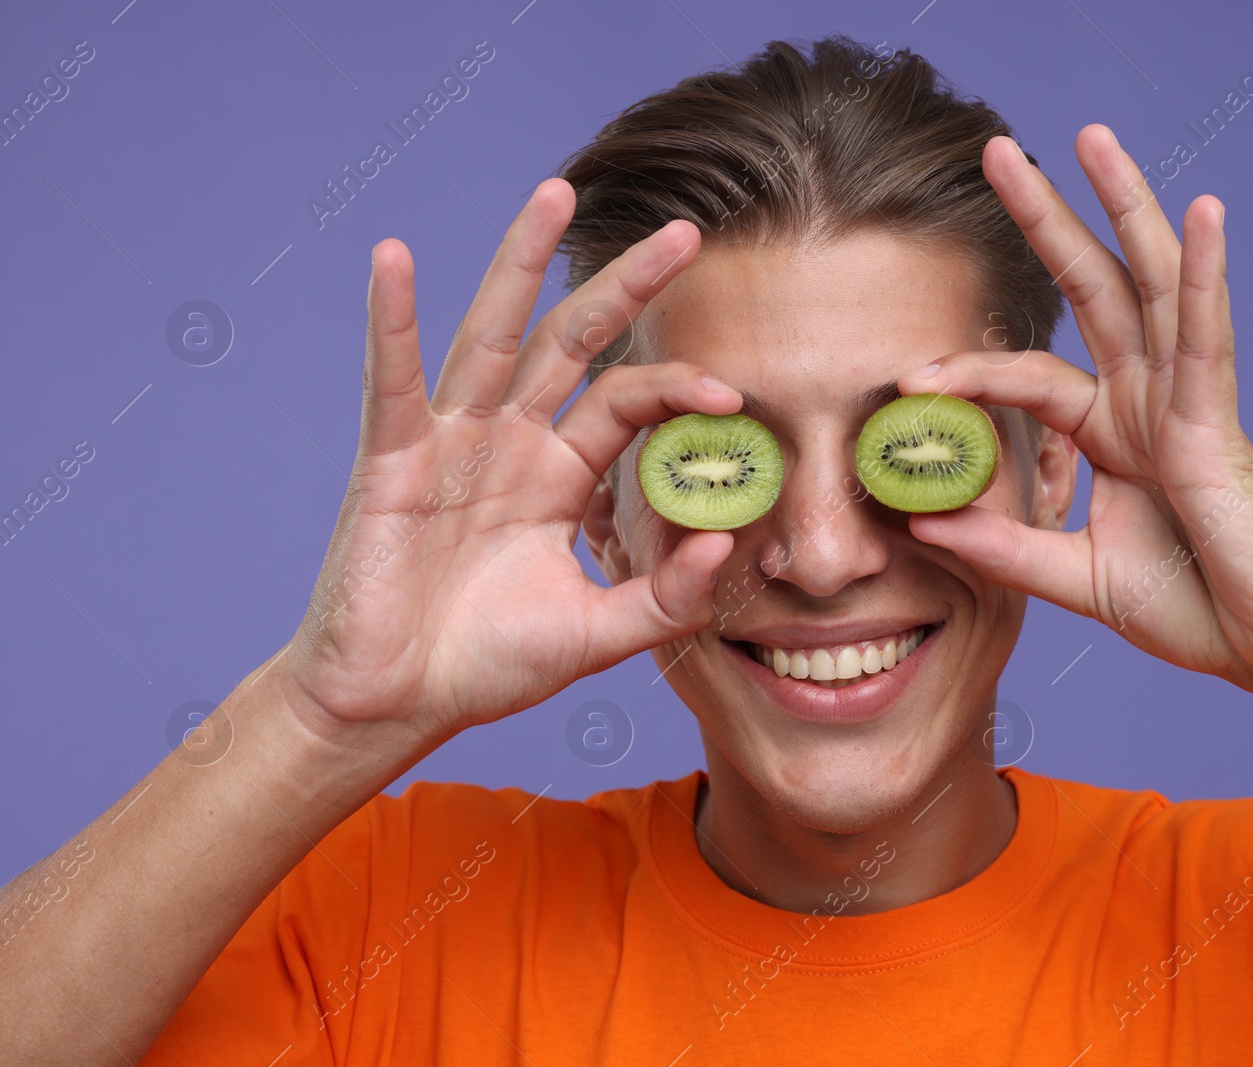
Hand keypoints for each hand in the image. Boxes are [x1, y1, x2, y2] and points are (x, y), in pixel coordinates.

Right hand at [273, 180, 738, 749]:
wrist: (397, 703)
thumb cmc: (488, 664)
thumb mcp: (596, 635)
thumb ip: (664, 598)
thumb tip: (727, 542)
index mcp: (560, 474)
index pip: (628, 403)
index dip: (678, 387)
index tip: (734, 391)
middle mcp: (511, 442)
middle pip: (573, 342)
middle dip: (625, 286)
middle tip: (684, 231)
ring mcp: (450, 443)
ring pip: (492, 335)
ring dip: (520, 263)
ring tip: (555, 192)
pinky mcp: (391, 461)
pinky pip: (393, 382)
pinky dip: (392, 322)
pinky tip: (394, 260)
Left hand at [898, 125, 1252, 697]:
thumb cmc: (1197, 609)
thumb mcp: (1080, 578)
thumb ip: (1008, 548)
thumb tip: (924, 522)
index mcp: (1115, 432)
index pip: (1030, 377)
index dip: (969, 369)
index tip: (903, 382)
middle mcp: (1149, 401)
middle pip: (1093, 289)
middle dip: (1048, 218)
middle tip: (996, 151)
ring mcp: (1187, 404)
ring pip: (1153, 286)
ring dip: (1125, 208)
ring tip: (1091, 137)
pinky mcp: (1219, 426)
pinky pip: (1208, 339)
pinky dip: (1206, 273)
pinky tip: (1200, 210)